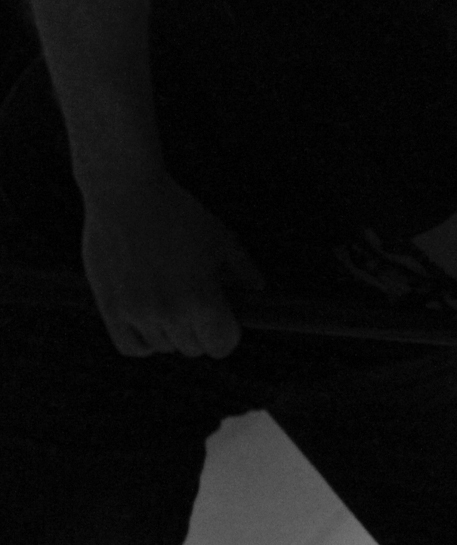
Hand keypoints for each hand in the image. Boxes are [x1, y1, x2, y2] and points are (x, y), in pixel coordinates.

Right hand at [79, 173, 262, 357]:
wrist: (127, 196)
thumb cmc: (179, 215)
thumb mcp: (221, 240)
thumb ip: (243, 269)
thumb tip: (257, 290)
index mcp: (203, 300)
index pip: (222, 345)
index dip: (227, 334)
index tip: (225, 319)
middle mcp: (171, 314)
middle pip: (194, 348)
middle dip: (201, 330)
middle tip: (197, 303)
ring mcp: (138, 313)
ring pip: (164, 347)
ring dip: (172, 332)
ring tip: (171, 299)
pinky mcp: (110, 308)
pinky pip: (131, 346)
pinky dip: (144, 340)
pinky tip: (150, 321)